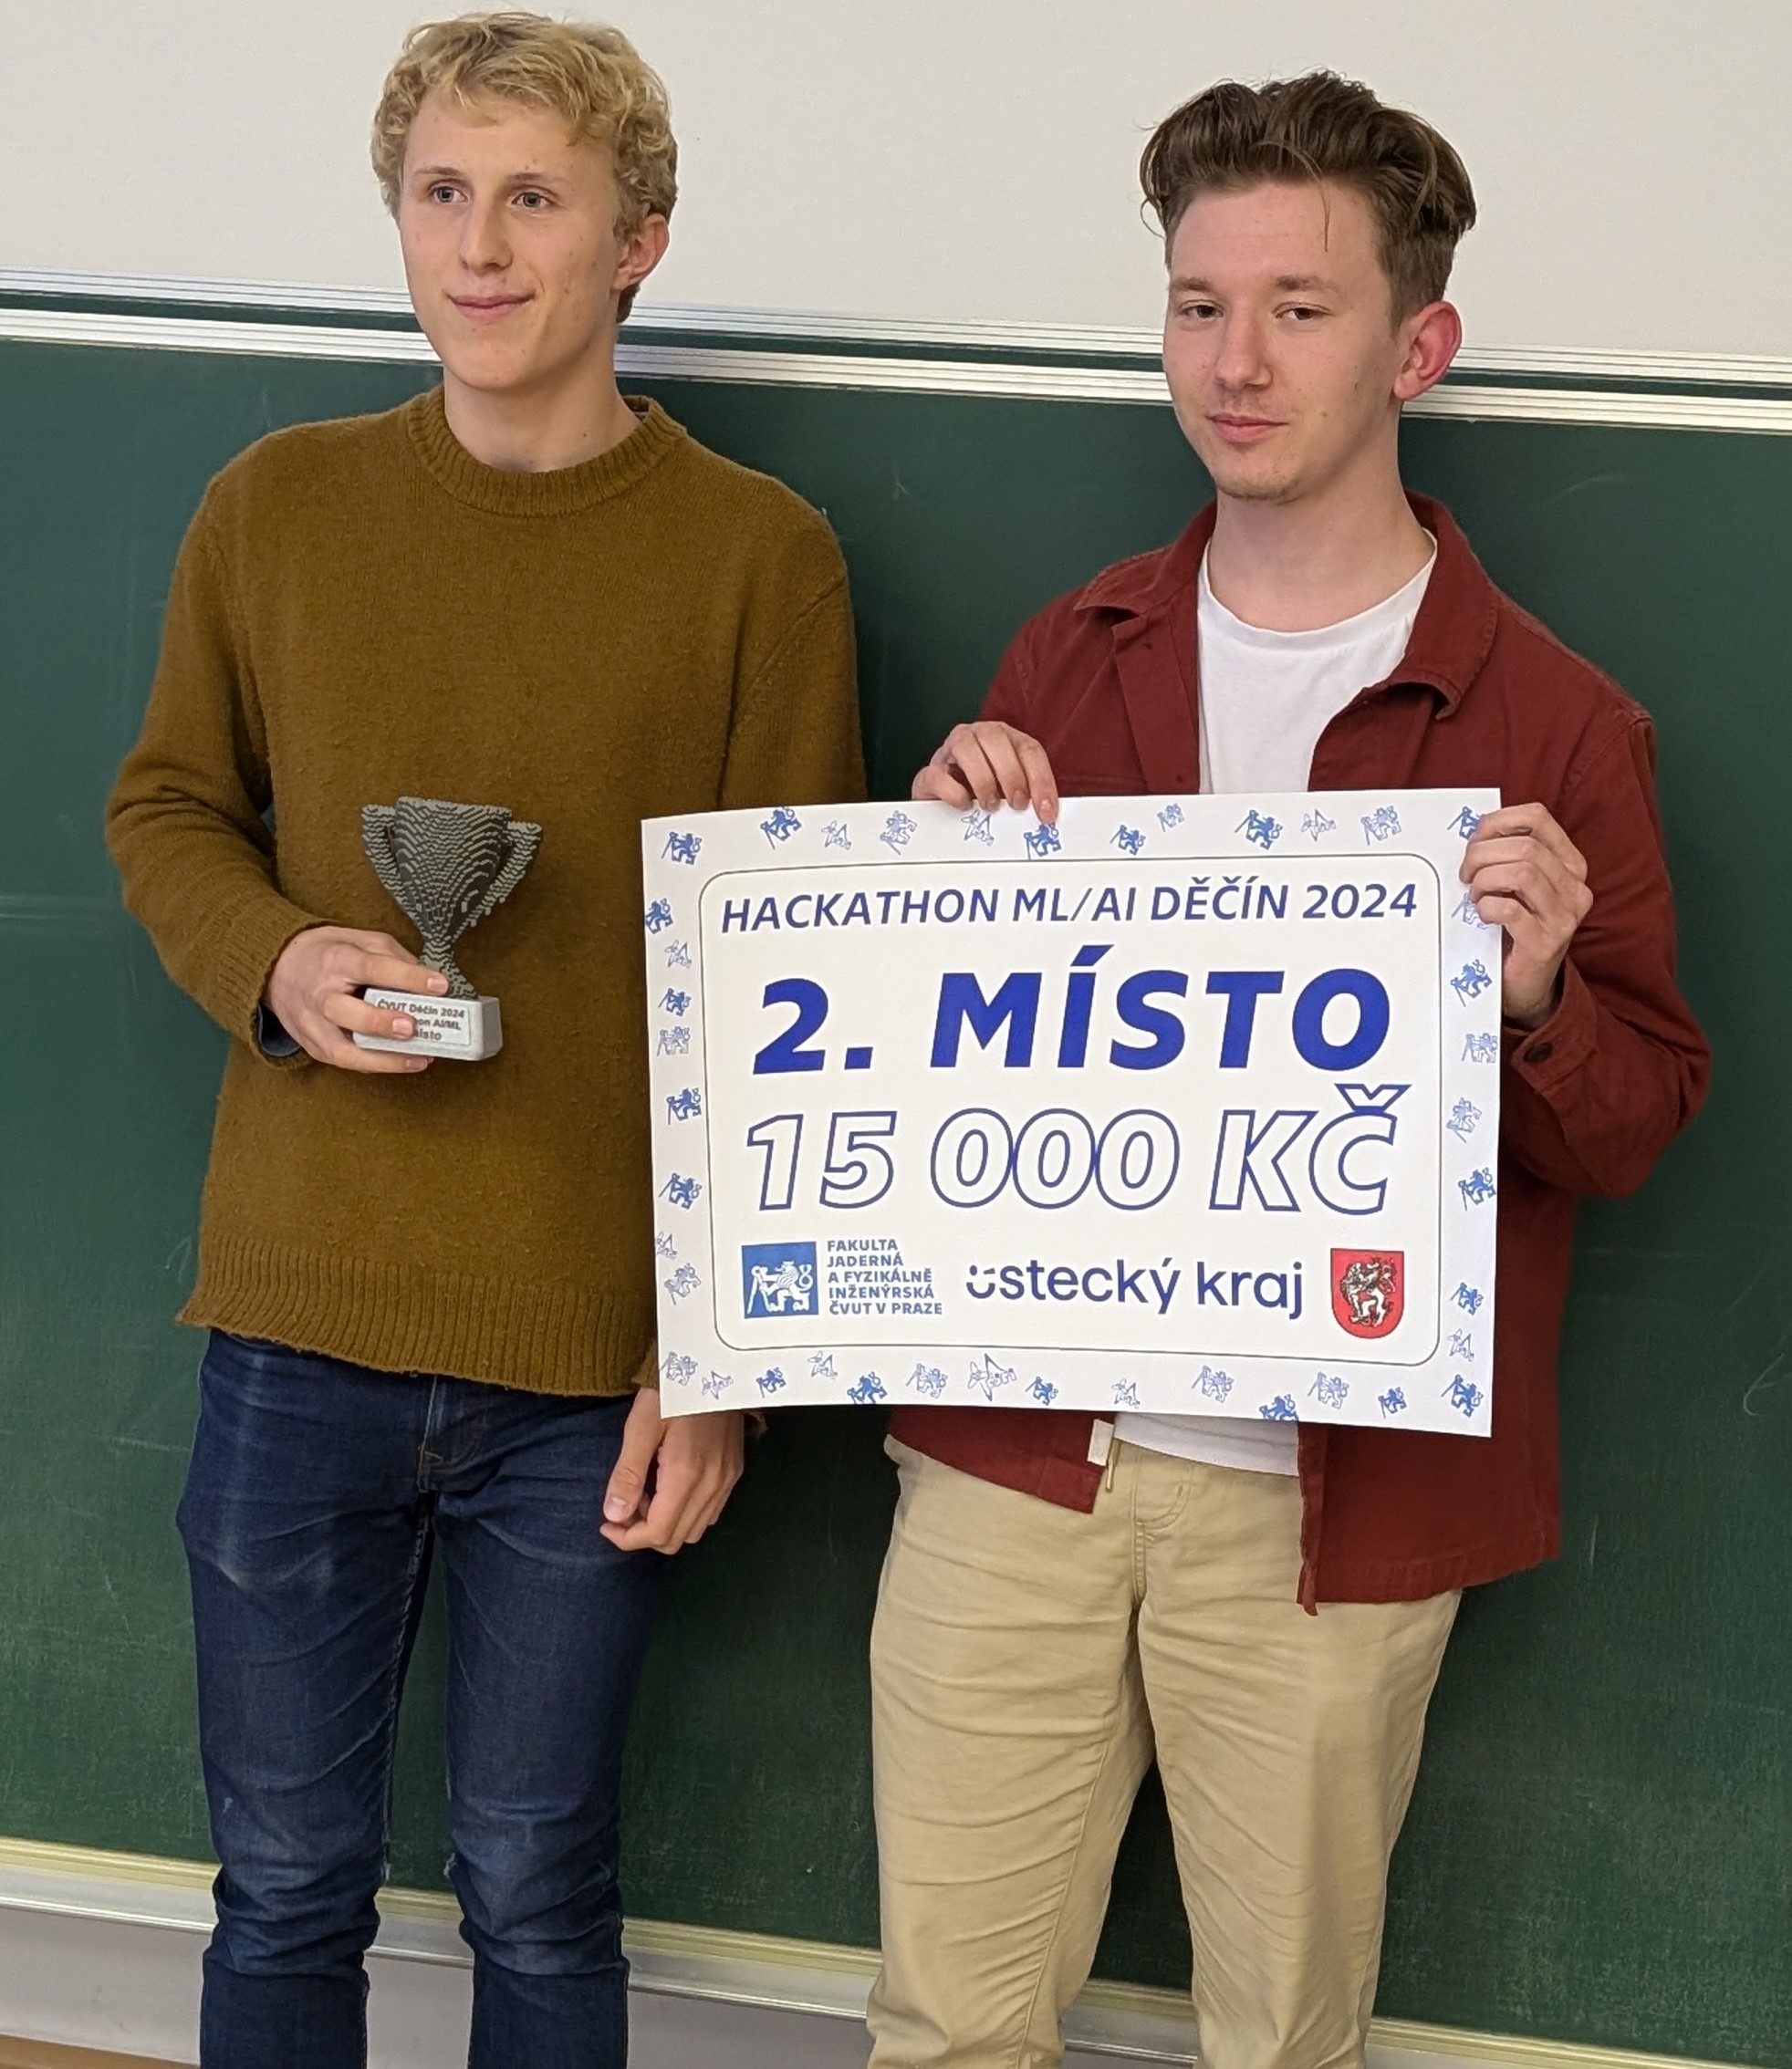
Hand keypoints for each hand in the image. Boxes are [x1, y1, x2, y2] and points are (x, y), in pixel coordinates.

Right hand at [265, 925, 447, 1072]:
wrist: (278, 968)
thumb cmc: (328, 954)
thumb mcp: (361, 940)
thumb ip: (394, 957)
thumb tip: (427, 979)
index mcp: (335, 960)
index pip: (372, 967)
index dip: (407, 977)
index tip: (440, 985)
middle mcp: (319, 994)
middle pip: (344, 1011)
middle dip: (380, 1023)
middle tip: (412, 1028)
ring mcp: (312, 1023)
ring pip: (341, 1049)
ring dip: (382, 1059)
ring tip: (417, 1059)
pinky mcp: (312, 1045)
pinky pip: (343, 1062)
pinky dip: (373, 1065)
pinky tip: (400, 1063)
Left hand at [601, 1389, 743, 1552]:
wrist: (713, 1361)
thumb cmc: (672, 1388)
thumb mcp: (641, 1425)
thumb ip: (627, 1474)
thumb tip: (614, 1516)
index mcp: (686, 1475)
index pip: (657, 1532)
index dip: (627, 1538)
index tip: (606, 1523)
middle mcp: (713, 1485)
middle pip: (676, 1539)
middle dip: (643, 1533)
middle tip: (623, 1507)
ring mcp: (728, 1480)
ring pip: (695, 1529)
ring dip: (665, 1524)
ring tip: (646, 1495)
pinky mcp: (734, 1471)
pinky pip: (710, 1512)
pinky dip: (686, 1513)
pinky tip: (670, 1487)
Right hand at [914, 721, 1059, 823]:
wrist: (943, 806)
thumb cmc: (981, 796)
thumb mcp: (1010, 793)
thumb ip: (1027, 796)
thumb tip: (1046, 815)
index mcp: (1005, 739)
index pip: (1029, 749)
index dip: (1041, 779)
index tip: (1046, 810)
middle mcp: (978, 736)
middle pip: (997, 739)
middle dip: (1012, 774)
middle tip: (1018, 804)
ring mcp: (950, 749)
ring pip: (965, 745)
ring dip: (983, 779)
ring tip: (990, 805)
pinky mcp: (930, 771)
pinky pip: (937, 773)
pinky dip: (954, 792)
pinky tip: (964, 805)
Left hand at [1460, 803, 1592, 1029]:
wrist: (1524, 984)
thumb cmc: (1514, 927)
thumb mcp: (1517, 885)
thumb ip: (1506, 856)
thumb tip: (1472, 833)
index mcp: (1569, 864)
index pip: (1537, 817)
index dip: (1497, 822)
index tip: (1474, 841)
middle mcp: (1575, 887)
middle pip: (1524, 846)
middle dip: (1481, 855)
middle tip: (1465, 875)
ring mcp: (1565, 917)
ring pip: (1522, 873)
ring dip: (1484, 881)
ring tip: (1474, 896)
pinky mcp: (1546, 943)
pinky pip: (1510, 910)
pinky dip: (1488, 907)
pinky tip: (1482, 915)